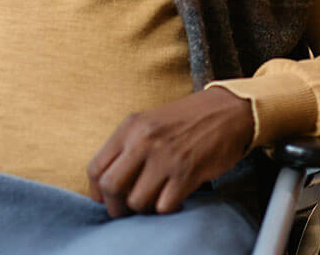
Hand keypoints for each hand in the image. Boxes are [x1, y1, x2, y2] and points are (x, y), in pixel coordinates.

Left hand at [86, 87, 252, 217]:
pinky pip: (164, 207)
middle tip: (126, 209)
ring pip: (136, 201)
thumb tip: (106, 185)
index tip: (106, 198)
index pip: (95, 168)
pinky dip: (167, 209)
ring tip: (154, 200)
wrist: (224, 111)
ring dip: (144, 209)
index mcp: (129, 127)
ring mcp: (165, 158)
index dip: (97, 191)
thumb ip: (127, 147)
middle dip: (115, 206)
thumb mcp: (148, 123)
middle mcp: (143, 141)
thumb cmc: (184, 120)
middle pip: (110, 187)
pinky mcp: (186, 173)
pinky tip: (174, 198)